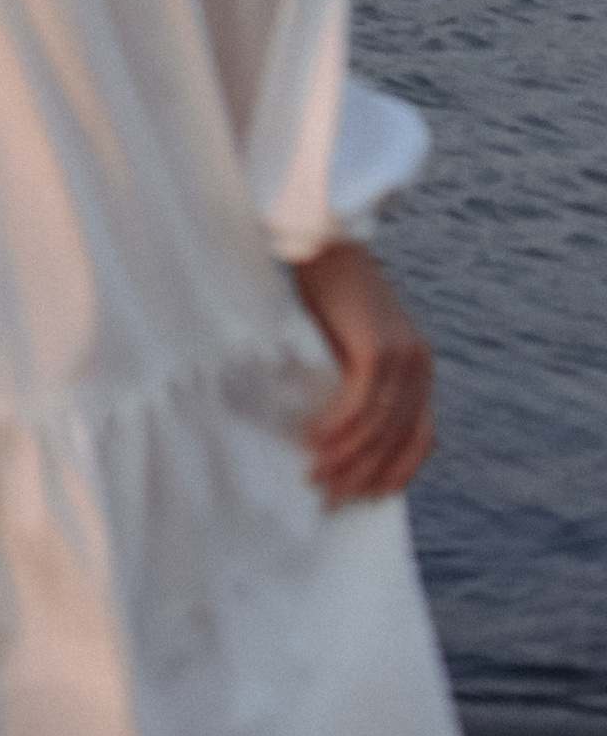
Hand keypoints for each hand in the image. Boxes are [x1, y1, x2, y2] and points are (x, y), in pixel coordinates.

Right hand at [293, 242, 435, 505]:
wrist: (323, 237)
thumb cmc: (329, 287)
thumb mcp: (353, 338)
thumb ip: (358, 376)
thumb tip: (340, 432)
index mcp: (419, 365)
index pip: (421, 437)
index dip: (396, 471)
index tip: (366, 497)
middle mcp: (419, 364)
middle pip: (397, 439)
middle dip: (364, 474)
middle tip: (332, 498)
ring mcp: (401, 356)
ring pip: (378, 428)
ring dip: (346, 458)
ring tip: (315, 474)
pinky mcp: (376, 348)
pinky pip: (359, 404)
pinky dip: (336, 428)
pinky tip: (313, 439)